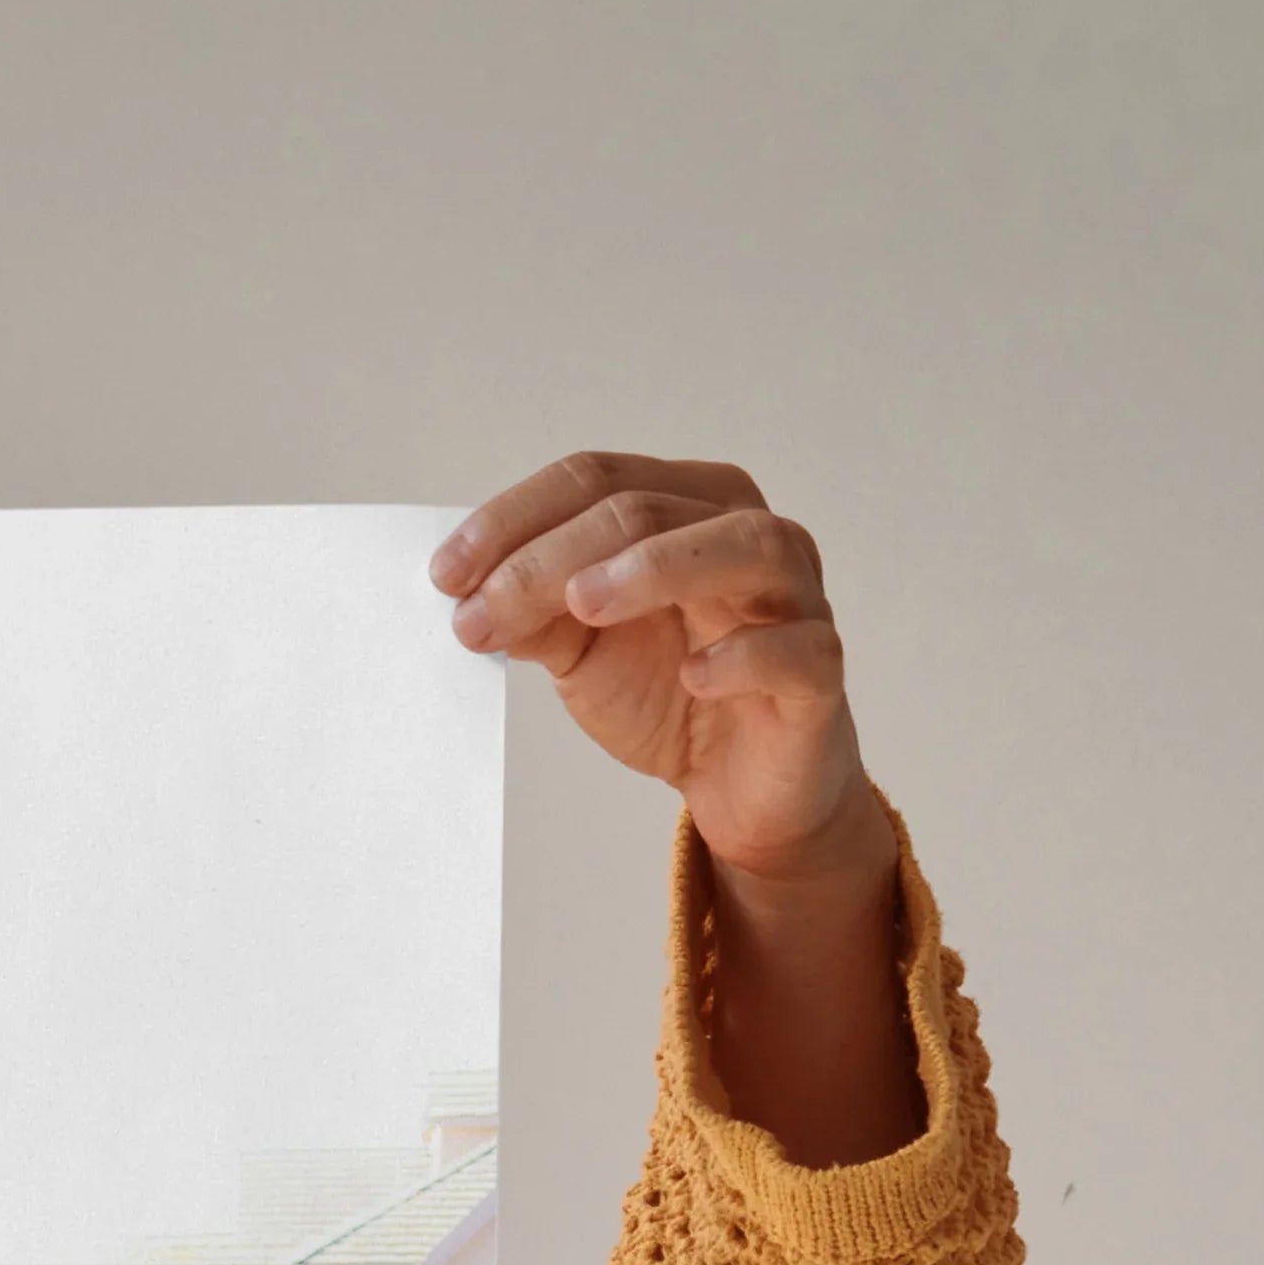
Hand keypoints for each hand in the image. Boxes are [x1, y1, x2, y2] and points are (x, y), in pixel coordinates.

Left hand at [436, 452, 919, 1160]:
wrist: (739, 784)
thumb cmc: (668, 693)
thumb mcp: (582, 650)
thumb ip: (535, 613)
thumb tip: (467, 592)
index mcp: (686, 507)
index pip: (596, 479)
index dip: (514, 519)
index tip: (445, 576)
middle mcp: (746, 533)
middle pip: (647, 509)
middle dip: (551, 558)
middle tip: (479, 612)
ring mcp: (794, 597)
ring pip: (741, 547)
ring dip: (655, 568)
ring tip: (582, 604)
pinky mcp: (818, 672)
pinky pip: (795, 648)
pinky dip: (744, 655)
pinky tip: (694, 674)